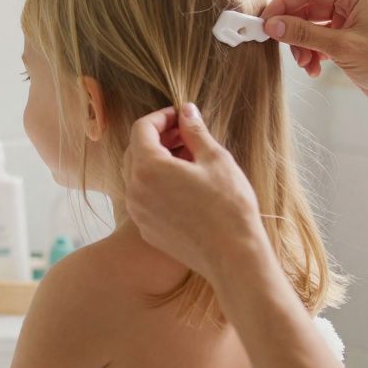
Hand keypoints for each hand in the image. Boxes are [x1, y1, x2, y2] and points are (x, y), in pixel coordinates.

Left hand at [123, 104, 271, 293]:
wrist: (232, 256)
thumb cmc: (228, 205)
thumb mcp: (215, 159)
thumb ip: (194, 131)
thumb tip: (186, 111)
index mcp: (147, 167)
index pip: (141, 128)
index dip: (161, 117)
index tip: (181, 116)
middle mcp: (134, 189)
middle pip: (135, 150)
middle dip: (158, 137)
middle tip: (185, 135)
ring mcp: (138, 212)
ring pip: (138, 175)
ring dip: (157, 161)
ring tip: (189, 159)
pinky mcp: (147, 229)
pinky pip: (144, 197)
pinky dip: (157, 184)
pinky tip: (184, 185)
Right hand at [261, 0, 367, 115]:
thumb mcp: (341, 47)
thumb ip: (304, 33)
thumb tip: (273, 24)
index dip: (284, 4)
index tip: (265, 21)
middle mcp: (353, 2)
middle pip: (307, 7)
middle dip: (294, 30)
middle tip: (280, 46)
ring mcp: (350, 21)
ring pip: (310, 26)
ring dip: (302, 45)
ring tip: (305, 64)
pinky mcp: (348, 39)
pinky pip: (318, 39)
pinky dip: (311, 53)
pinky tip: (314, 68)